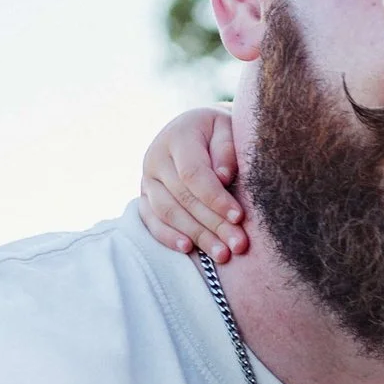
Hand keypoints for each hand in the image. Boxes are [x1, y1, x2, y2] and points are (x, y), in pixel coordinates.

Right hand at [137, 107, 246, 262]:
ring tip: (222, 254)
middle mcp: (156, 157)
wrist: (197, 131)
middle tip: (239, 244)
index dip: (215, 198)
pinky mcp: (145, 197)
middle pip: (183, 197)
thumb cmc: (220, 133)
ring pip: (168, 212)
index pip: (193, 173)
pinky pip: (151, 221)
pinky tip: (188, 248)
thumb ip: (227, 149)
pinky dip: (168, 237)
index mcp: (178, 137)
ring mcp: (147, 179)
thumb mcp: (229, 129)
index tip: (239, 217)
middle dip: (214, 224)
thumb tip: (222, 177)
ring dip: (196, 235)